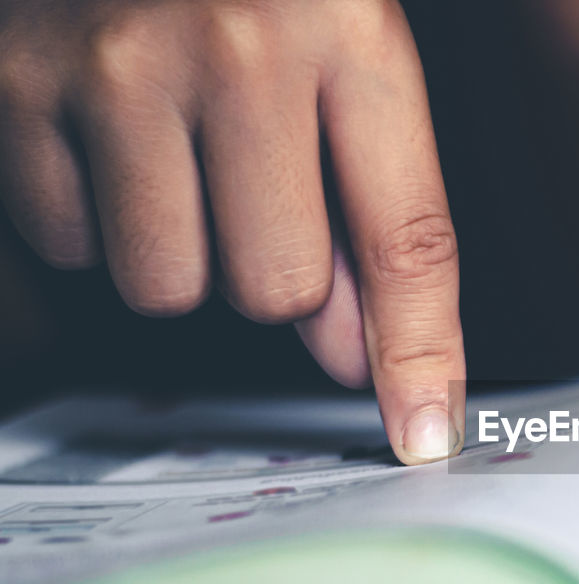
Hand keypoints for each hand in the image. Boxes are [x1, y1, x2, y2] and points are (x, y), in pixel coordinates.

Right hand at [0, 0, 463, 463]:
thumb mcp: (345, 57)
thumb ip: (362, 206)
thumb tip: (351, 355)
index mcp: (348, 33)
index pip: (406, 237)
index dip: (420, 354)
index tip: (424, 436)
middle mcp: (234, 48)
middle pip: (275, 289)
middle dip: (277, 272)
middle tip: (255, 187)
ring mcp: (111, 66)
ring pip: (167, 287)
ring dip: (184, 253)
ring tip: (179, 157)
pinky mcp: (13, 84)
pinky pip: (71, 245)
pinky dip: (96, 217)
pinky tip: (109, 138)